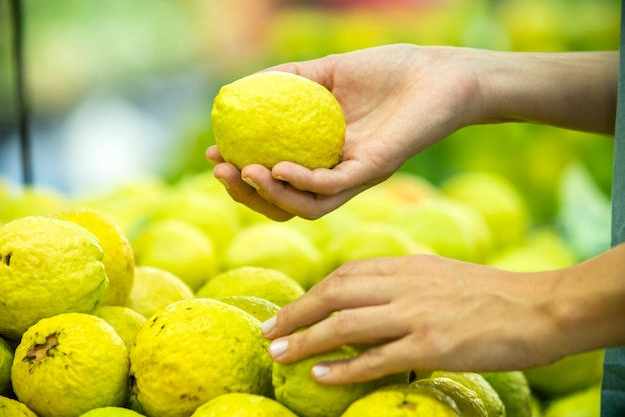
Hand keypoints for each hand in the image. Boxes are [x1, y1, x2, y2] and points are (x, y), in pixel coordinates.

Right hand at [206, 44, 486, 219]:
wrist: (441, 71)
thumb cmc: (389, 71)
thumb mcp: (329, 71)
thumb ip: (290, 80)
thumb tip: (242, 88)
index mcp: (323, 155)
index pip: (276, 178)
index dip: (241, 174)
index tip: (214, 154)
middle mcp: (337, 173)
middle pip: (285, 202)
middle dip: (247, 195)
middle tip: (221, 171)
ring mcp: (356, 175)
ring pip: (306, 207)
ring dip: (270, 197)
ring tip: (243, 173)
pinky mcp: (375, 169)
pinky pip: (333, 187)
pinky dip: (302, 183)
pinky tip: (277, 167)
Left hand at [260, 254, 563, 383]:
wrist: (539, 307)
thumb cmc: (491, 293)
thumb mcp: (438, 275)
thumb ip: (402, 283)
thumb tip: (368, 300)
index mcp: (406, 265)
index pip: (344, 274)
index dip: (310, 293)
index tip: (289, 311)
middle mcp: (405, 284)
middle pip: (335, 293)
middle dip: (296, 313)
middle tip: (270, 332)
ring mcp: (417, 314)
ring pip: (346, 324)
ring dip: (308, 340)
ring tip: (280, 355)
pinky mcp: (433, 345)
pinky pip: (378, 357)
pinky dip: (345, 368)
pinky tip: (321, 376)